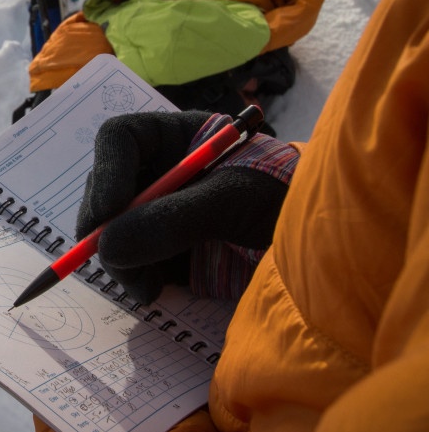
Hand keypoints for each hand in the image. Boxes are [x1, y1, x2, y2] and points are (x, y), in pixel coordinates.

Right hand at [76, 111, 298, 302]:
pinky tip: (151, 291)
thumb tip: (108, 246)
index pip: (122, 139)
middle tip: (111, 256)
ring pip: (110, 230)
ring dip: (117, 259)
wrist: (326, 252)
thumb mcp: (237, 200)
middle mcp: (160, 173)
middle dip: (105, 225)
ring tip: (144, 284)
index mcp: (178, 140)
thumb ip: (176, 218)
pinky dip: (130, 278)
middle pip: (106, 188)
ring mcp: (157, 215)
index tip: (111, 210)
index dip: (108, 170)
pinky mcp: (163, 253)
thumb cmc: (290, 202)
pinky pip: (127, 262)